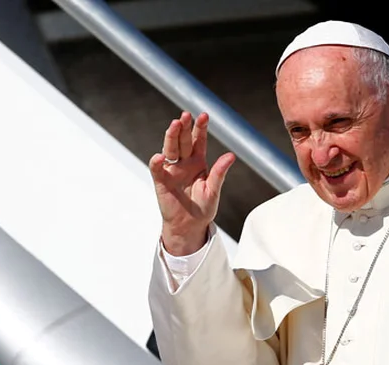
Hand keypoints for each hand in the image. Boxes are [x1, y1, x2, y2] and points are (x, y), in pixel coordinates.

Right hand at [149, 112, 235, 255]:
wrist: (190, 225)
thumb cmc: (203, 207)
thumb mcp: (214, 190)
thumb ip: (220, 173)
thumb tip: (231, 156)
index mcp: (198, 162)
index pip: (199, 141)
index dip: (200, 128)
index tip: (203, 116)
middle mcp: (184, 163)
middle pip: (183, 141)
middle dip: (184, 127)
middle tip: (185, 116)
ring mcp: (172, 171)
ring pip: (170, 149)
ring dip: (171, 137)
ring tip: (175, 125)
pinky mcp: (161, 181)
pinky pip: (157, 169)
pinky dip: (157, 162)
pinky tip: (160, 157)